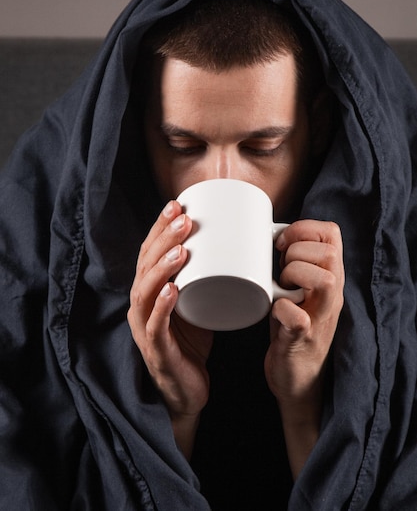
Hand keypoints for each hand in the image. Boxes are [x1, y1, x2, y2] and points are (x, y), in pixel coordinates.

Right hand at [128, 201, 212, 456]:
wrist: (187, 391)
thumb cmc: (192, 342)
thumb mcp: (197, 302)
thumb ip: (205, 277)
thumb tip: (235, 246)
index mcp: (149, 290)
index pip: (148, 252)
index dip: (159, 227)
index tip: (178, 203)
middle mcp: (141, 305)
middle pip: (145, 264)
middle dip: (163, 238)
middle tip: (184, 218)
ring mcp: (145, 327)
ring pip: (145, 290)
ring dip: (162, 266)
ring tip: (182, 248)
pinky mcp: (156, 350)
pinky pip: (155, 325)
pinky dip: (162, 306)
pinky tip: (172, 290)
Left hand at [264, 219, 343, 475]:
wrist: (298, 381)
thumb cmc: (292, 327)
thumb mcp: (297, 290)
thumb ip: (292, 264)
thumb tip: (265, 234)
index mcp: (329, 277)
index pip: (332, 234)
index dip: (305, 229)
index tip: (281, 241)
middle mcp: (331, 295)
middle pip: (330, 254)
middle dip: (297, 251)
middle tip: (279, 268)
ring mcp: (321, 318)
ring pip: (326, 280)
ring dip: (295, 274)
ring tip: (280, 286)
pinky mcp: (303, 340)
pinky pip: (298, 318)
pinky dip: (281, 309)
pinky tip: (273, 311)